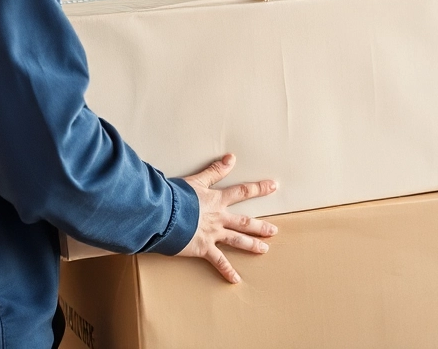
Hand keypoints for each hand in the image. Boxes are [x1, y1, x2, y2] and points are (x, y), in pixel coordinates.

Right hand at [176, 154, 278, 283]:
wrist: (163, 214)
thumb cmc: (175, 195)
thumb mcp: (196, 179)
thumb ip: (215, 170)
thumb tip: (231, 157)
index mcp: (217, 200)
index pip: (242, 192)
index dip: (259, 188)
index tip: (273, 186)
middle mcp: (219, 217)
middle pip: (244, 221)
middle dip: (260, 226)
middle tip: (274, 231)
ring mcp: (213, 234)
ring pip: (237, 240)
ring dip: (252, 245)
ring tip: (264, 250)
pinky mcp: (203, 247)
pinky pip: (218, 261)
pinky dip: (227, 271)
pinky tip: (236, 279)